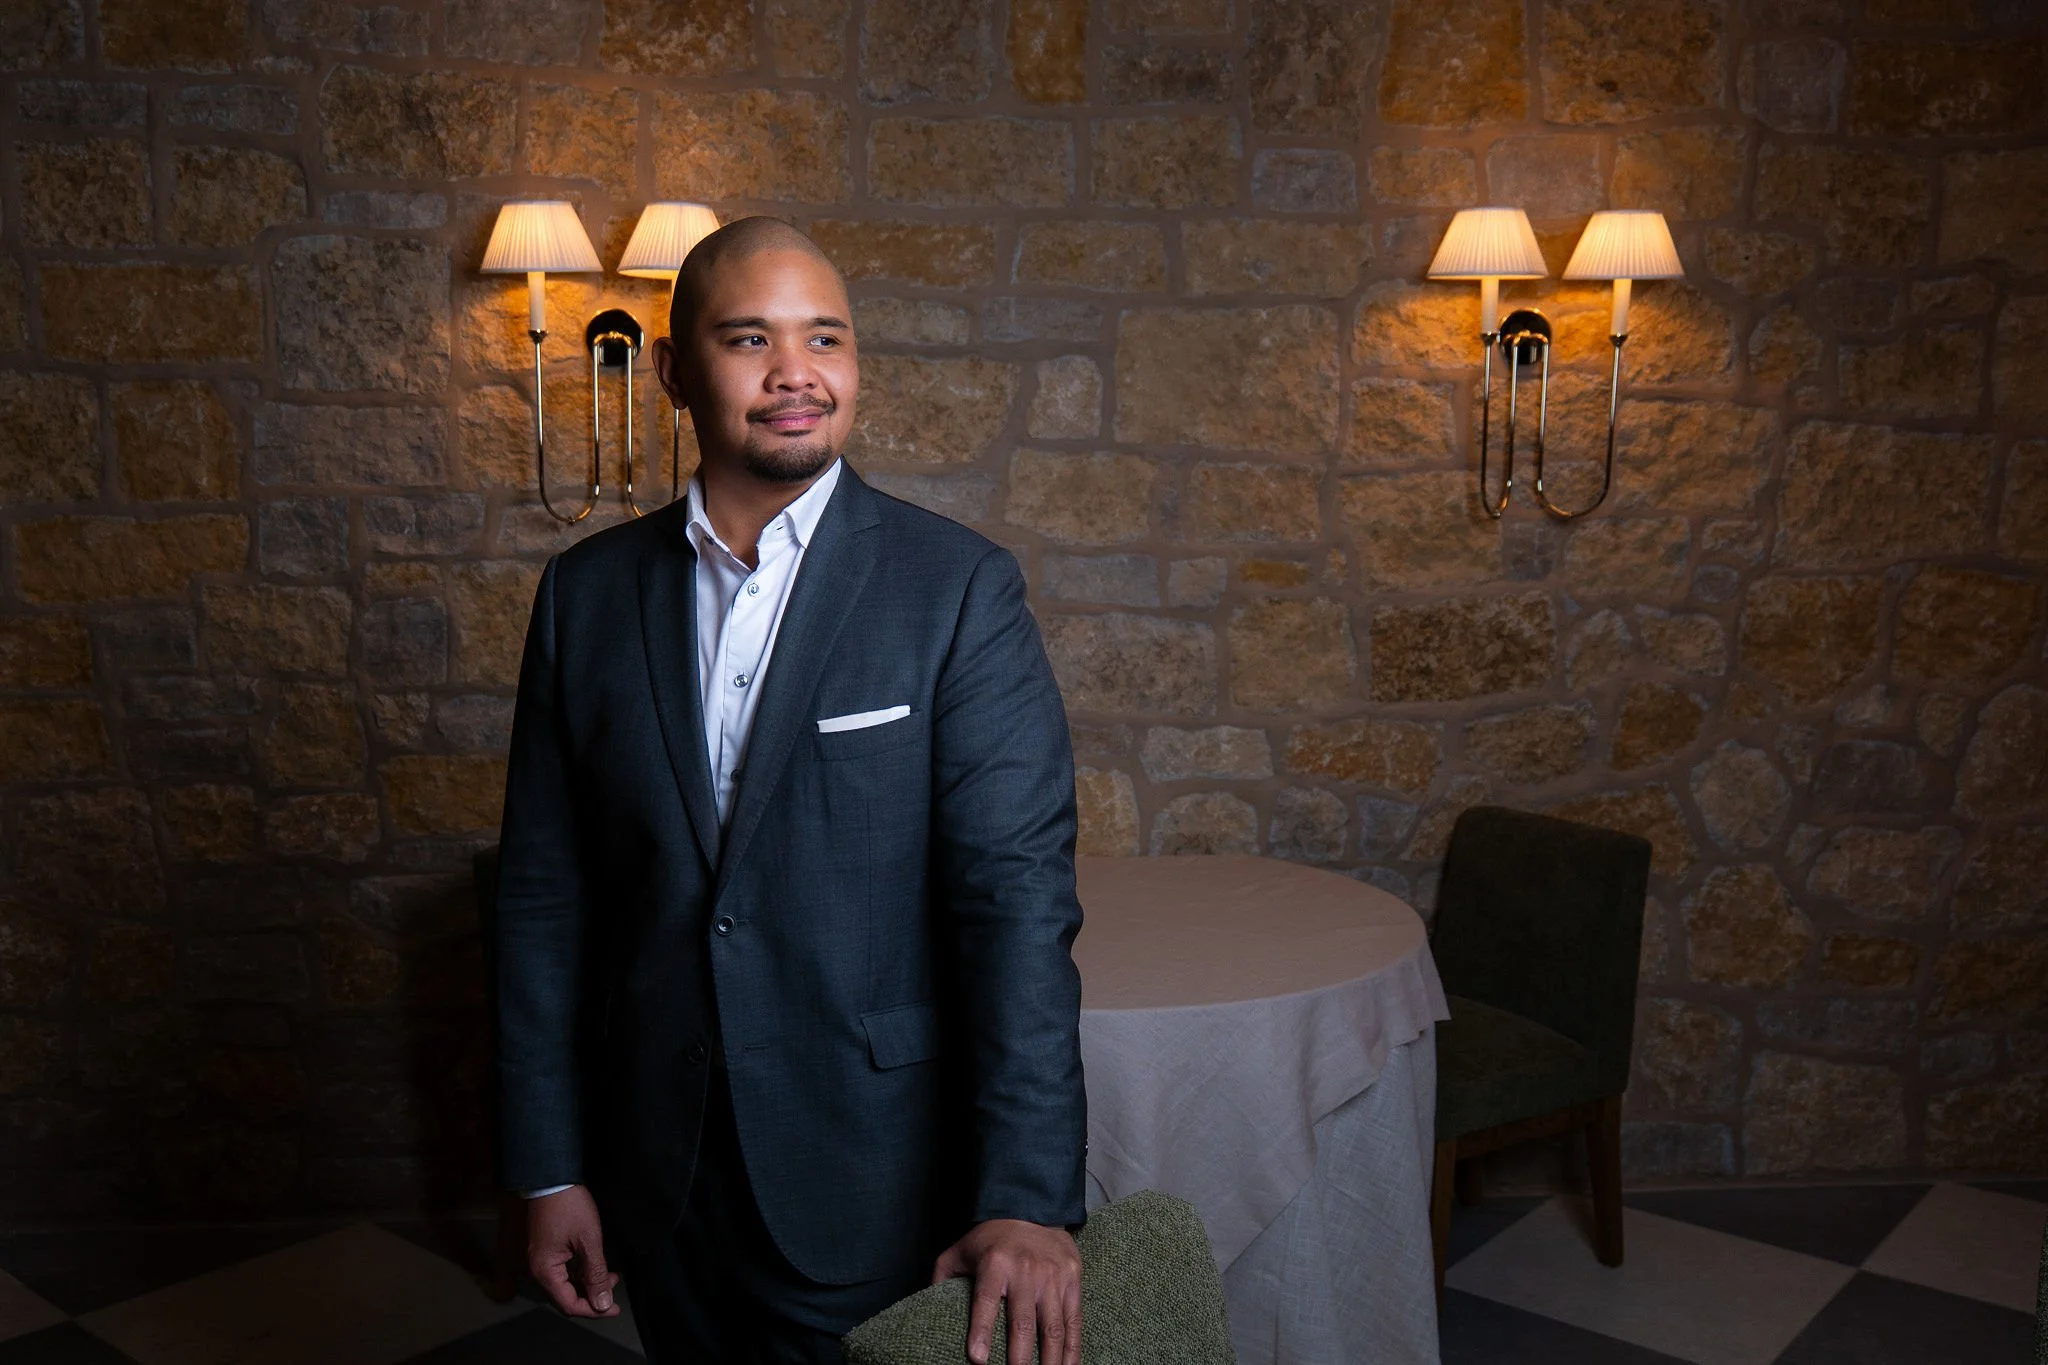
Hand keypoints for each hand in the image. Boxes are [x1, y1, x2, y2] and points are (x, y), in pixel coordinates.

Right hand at [527, 1185, 620, 1317]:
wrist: (551, 1179)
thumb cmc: (570, 1208)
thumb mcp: (588, 1240)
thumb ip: (595, 1274)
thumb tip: (602, 1304)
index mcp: (545, 1272)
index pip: (569, 1304)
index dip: (593, 1310)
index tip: (615, 1308)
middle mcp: (538, 1271)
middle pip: (565, 1297)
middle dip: (592, 1297)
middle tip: (615, 1288)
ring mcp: (539, 1261)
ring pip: (565, 1285)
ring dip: (587, 1284)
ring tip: (610, 1276)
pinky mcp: (544, 1251)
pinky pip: (562, 1272)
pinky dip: (579, 1274)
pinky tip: (594, 1267)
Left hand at [932, 1218, 1081, 1364]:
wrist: (1033, 1208)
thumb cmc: (990, 1238)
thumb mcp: (960, 1250)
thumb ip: (942, 1278)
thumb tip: (926, 1308)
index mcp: (995, 1264)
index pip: (986, 1301)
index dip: (981, 1331)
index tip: (978, 1359)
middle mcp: (1025, 1270)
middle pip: (1023, 1322)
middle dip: (1020, 1358)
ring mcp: (1052, 1276)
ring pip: (1053, 1326)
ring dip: (1050, 1360)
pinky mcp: (1072, 1279)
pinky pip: (1074, 1320)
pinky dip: (1072, 1348)